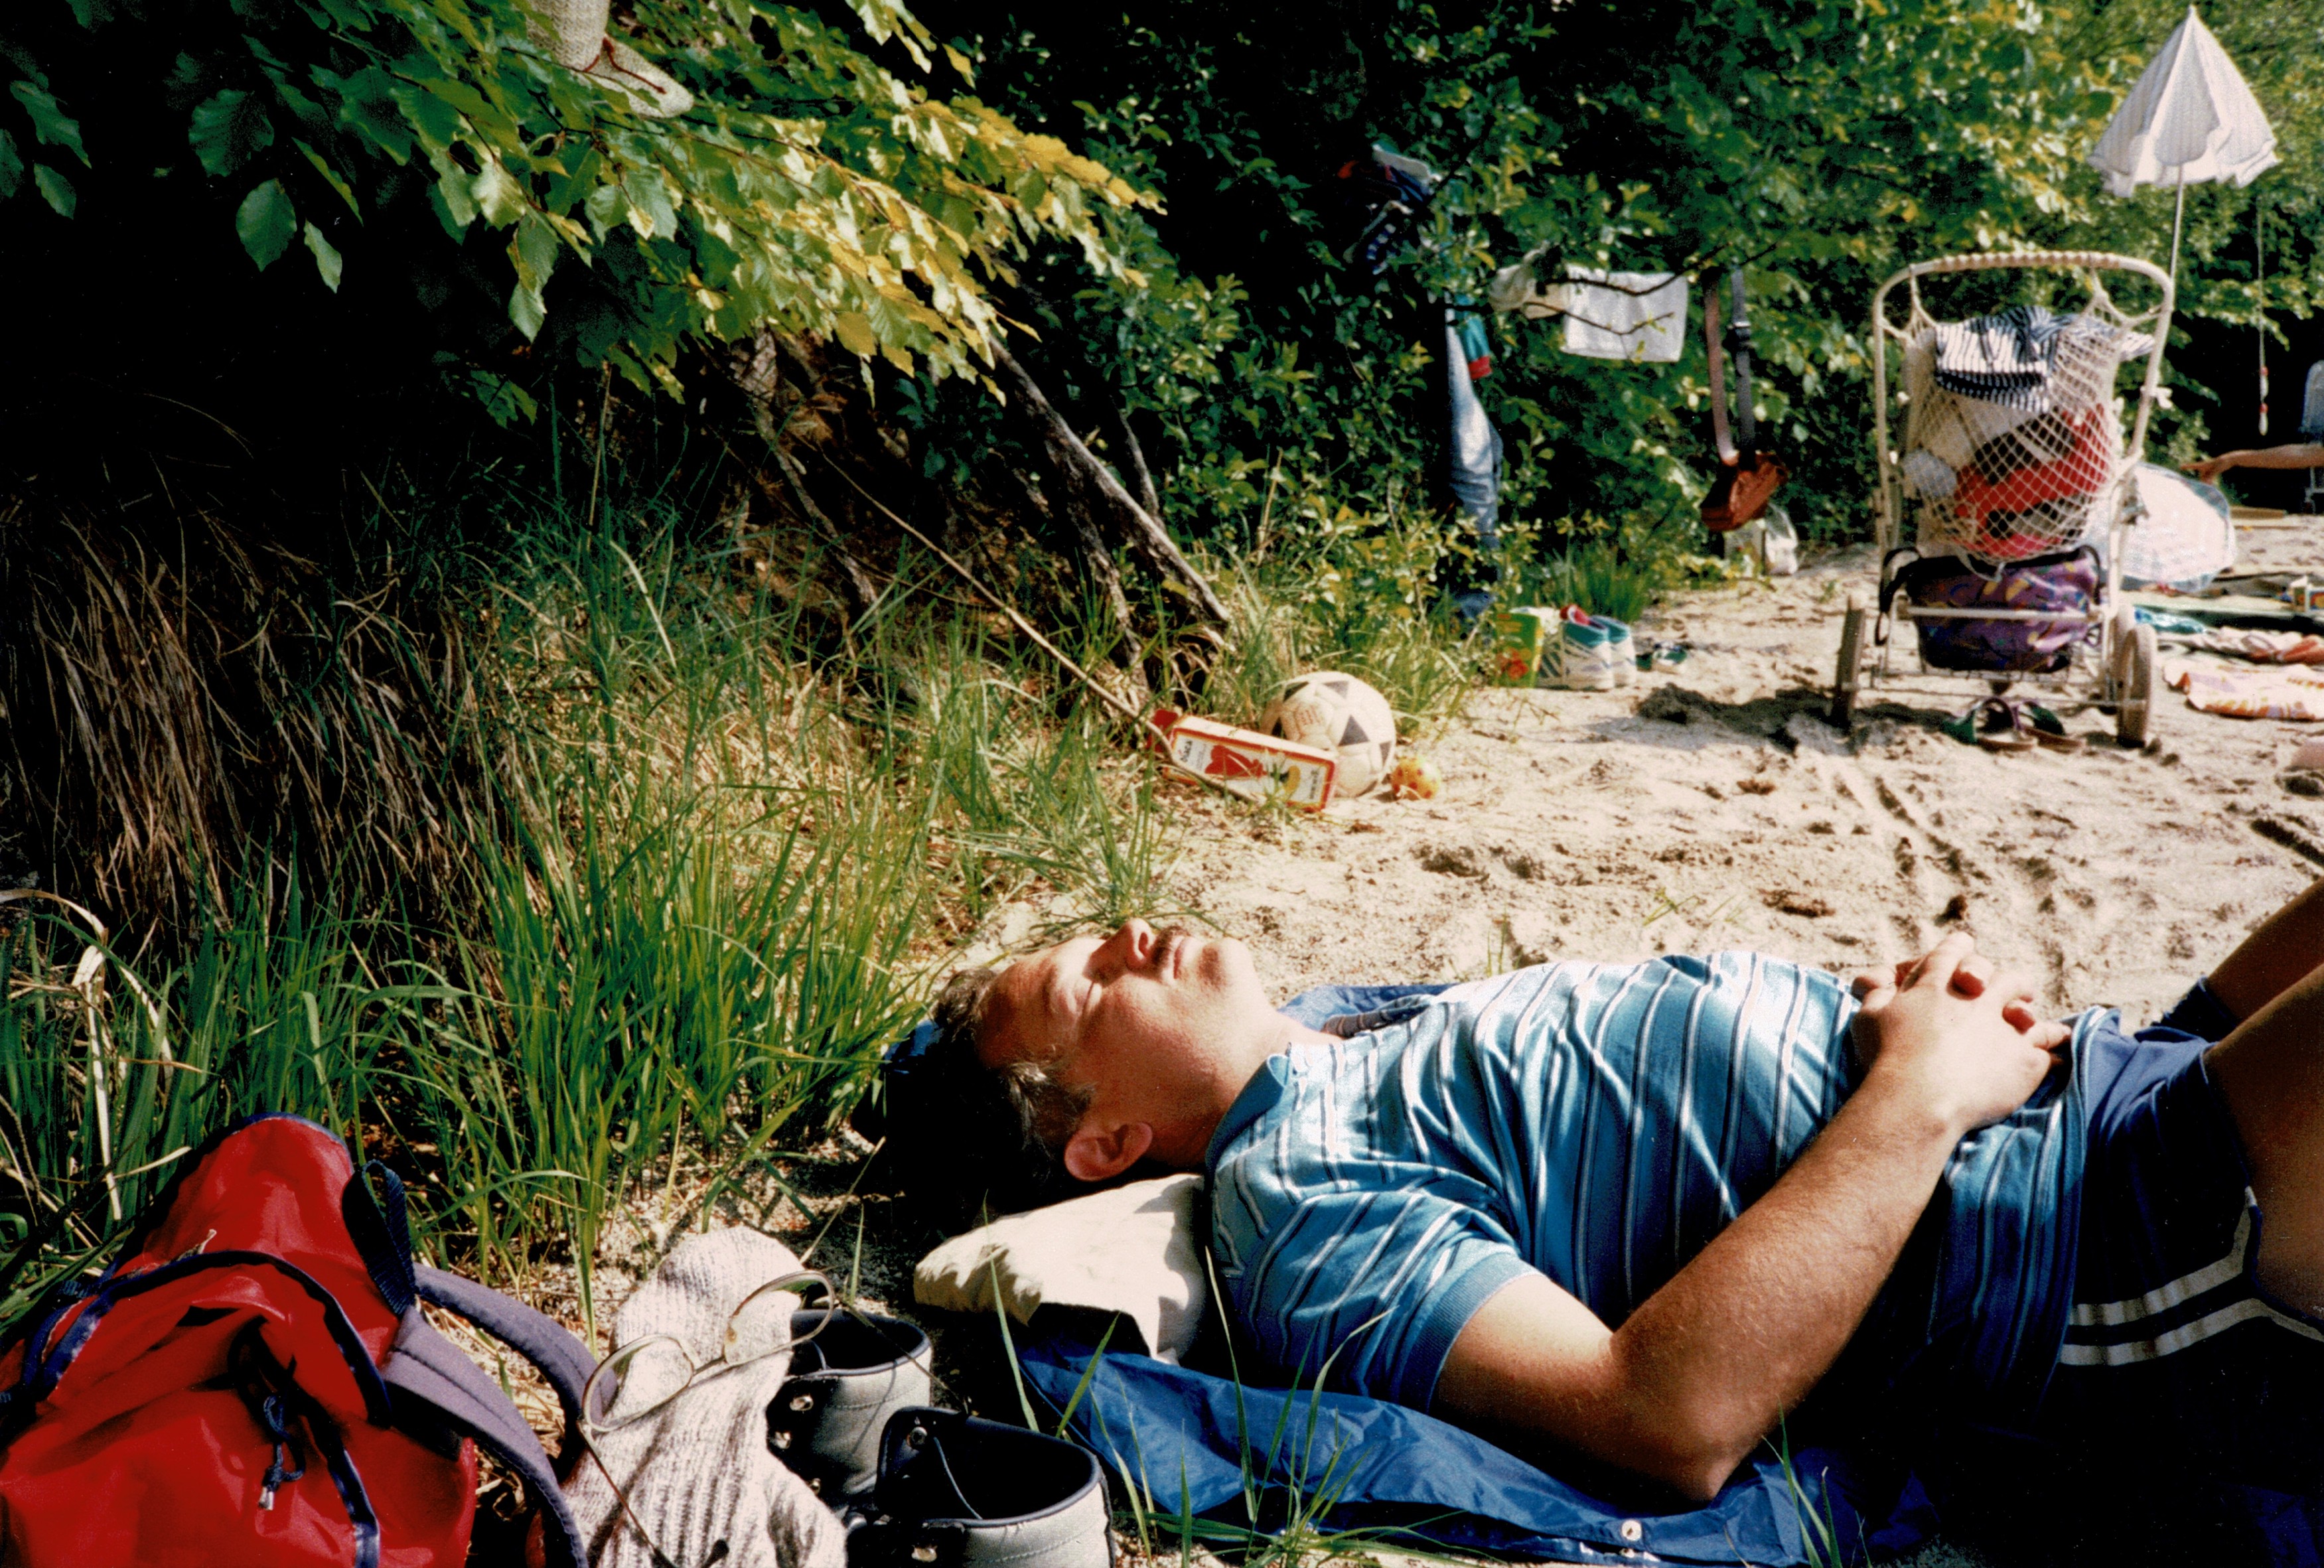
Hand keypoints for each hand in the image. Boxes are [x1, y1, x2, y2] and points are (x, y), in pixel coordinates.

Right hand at [1849, 933, 2067, 1135]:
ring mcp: (2004, 1024)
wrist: (1919, 1098)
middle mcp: (1976, 996)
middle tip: (2002, 990)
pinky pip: (2047, 1044)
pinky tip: (2057, 1048)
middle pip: (2000, 975)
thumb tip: (1878, 980)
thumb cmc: (1886, 1056)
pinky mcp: (2025, 1056)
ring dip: (2026, 1007)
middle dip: (2002, 980)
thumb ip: (1878, 992)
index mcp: (1937, 982)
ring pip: (2026, 1004)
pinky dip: (2052, 1045)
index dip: (1958, 950)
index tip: (1961, 952)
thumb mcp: (1869, 1016)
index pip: (1954, 950)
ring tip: (2028, 1017)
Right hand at [2183, 455, 2233, 482]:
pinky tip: (2212, 486)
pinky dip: (2210, 482)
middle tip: (2207, 486)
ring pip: (2205, 479)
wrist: (2229, 460)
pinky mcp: (2212, 472)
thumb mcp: (2215, 469)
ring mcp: (2208, 471)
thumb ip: (2210, 476)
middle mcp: (2204, 468)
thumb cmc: (2222, 462)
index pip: (2192, 466)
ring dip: (2207, 483)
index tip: (2180, 466)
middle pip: (2201, 477)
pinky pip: (2209, 479)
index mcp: (2203, 465)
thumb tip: (2206, 483)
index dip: (2186, 466)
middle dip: (2203, 482)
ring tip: (2211, 486)